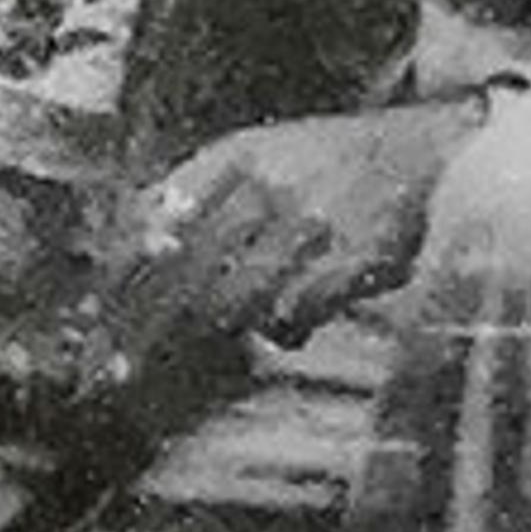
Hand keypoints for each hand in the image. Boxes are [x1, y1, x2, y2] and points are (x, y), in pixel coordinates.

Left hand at [99, 101, 483, 361]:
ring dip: (205, 342)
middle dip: (143, 332)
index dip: (118, 280)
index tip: (95, 326)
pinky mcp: (355, 258)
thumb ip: (205, 195)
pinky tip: (284, 335)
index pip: (153, 221)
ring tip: (187, 369)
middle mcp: (266, 184)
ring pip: (232, 300)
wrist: (435, 151)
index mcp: (235, 155)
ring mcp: (311, 221)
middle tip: (112, 380)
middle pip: (183, 272)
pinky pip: (296, 315)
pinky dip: (282, 333)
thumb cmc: (339, 162)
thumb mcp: (264, 153)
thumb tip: (137, 254)